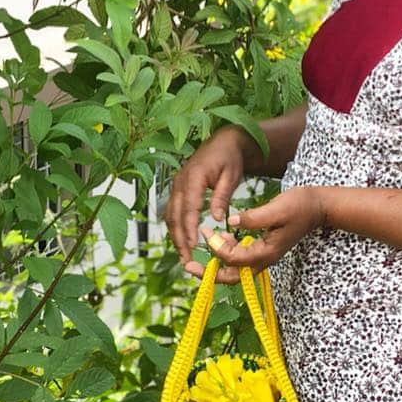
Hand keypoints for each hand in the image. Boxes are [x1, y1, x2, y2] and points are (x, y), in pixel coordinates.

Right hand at [165, 126, 247, 276]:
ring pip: (170, 215)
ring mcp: (176, 185)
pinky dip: (175, 227)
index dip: (189, 228)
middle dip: (178, 238)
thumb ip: (221, 196)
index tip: (192, 246)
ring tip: (183, 255)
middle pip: (175, 215)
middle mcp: (180, 182)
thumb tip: (215, 219)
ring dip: (175, 236)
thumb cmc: (230, 158)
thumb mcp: (231, 176)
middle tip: (185, 259)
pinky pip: (173, 211)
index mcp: (193, 177)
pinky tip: (182, 240)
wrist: (224, 142)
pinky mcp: (178, 189)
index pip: (188, 208)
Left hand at [202, 187, 326, 283]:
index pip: (234, 259)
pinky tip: (221, 237)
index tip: (207, 232)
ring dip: (217, 261)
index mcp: (266, 253)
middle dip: (209, 273)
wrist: (319, 207)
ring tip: (204, 243)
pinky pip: (241, 259)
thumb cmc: (300, 206)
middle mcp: (264, 260)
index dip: (217, 248)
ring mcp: (265, 256)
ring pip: (235, 270)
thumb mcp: (277, 208)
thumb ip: (253, 218)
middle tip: (188, 265)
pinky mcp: (264, 249)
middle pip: (232, 277)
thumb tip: (231, 222)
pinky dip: (227, 252)